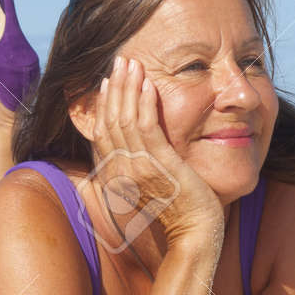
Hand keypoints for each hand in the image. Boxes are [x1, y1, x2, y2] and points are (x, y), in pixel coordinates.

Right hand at [88, 55, 223, 251]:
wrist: (194, 233)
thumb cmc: (177, 211)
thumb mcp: (148, 186)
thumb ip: (136, 165)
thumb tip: (134, 144)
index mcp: (112, 177)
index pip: (101, 132)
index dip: (104, 104)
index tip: (109, 81)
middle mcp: (118, 172)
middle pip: (109, 120)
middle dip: (115, 87)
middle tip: (120, 61)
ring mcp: (136, 169)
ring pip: (124, 119)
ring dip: (128, 87)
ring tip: (133, 64)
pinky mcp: (157, 165)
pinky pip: (146, 127)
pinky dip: (144, 103)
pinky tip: (149, 85)